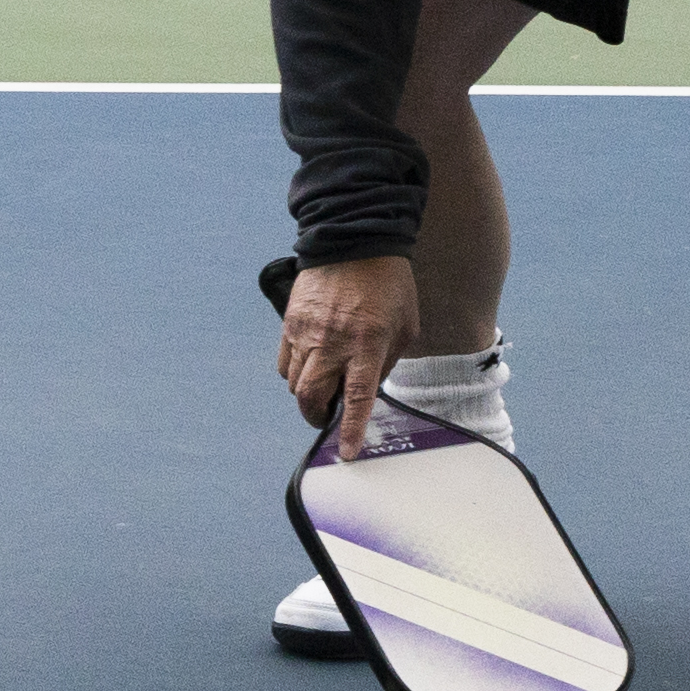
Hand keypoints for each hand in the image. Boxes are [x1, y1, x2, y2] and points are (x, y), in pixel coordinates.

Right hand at [278, 255, 418, 453]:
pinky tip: (308, 366)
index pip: (355, 398)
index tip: (345, 452)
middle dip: (316, 416)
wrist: (354, 238)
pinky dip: (293, 372)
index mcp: (367, 345)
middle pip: (312, 396)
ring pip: (294, 382)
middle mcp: (333, 342)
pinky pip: (284, 360)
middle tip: (325, 420)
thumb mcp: (405, 326)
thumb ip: (387, 360)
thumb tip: (370, 385)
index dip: (349, 429)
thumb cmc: (389, 284)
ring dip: (306, 394)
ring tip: (321, 388)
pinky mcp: (290, 320)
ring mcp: (306, 331)